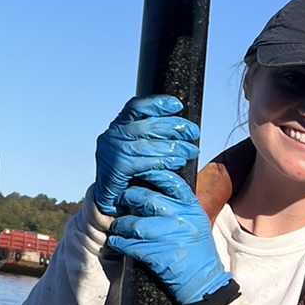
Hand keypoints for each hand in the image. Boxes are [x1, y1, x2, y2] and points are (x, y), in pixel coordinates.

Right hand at [93, 96, 199, 215]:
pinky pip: (145, 162)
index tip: (177, 105)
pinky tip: (178, 161)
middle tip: (194, 132)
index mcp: (117, 127)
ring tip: (191, 150)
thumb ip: (150, 137)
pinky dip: (164, 161)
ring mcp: (111, 152)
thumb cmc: (129, 173)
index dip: (156, 103)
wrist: (110, 200)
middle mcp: (111, 136)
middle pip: (146, 125)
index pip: (135, 107)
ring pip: (148, 145)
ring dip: (174, 147)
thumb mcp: (136, 150)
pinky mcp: (116, 169)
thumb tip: (180, 127)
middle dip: (173, 127)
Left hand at [105, 169, 230, 304]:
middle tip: (118, 200)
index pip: (170, 181)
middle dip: (127, 198)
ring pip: (135, 223)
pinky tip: (116, 242)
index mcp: (191, 208)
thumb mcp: (196, 221)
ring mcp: (170, 237)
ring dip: (120, 225)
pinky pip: (131, 245)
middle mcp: (182, 219)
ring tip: (116, 226)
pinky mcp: (159, 256)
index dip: (151, 174)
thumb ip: (178, 205)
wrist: (204, 283)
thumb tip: (151, 186)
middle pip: (146, 199)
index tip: (137, 173)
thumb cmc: (198, 251)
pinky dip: (120, 243)